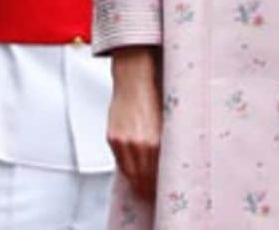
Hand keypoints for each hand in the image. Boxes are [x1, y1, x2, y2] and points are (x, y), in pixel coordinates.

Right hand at [107, 48, 161, 200]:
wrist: (134, 81)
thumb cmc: (153, 98)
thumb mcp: (165, 125)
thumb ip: (163, 147)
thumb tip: (166, 167)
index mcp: (156, 141)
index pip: (157, 175)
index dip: (159, 187)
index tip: (162, 194)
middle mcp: (139, 144)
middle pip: (143, 177)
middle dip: (147, 189)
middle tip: (152, 197)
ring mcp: (124, 141)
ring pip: (130, 173)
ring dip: (136, 183)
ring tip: (142, 190)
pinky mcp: (112, 137)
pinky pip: (120, 162)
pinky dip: (126, 170)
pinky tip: (132, 175)